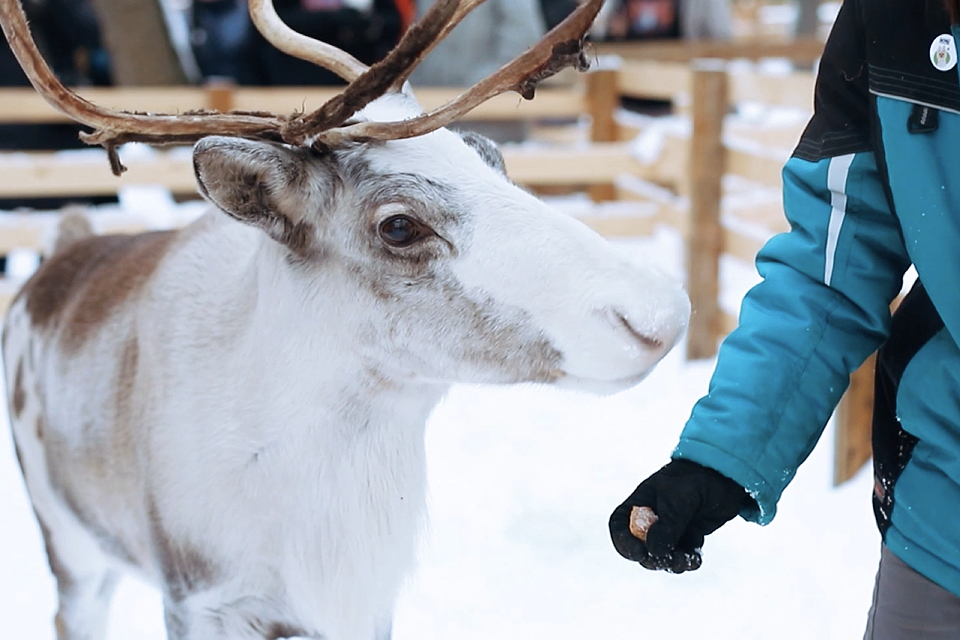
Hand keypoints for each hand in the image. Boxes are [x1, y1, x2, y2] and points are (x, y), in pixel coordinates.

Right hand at [609, 459, 749, 572]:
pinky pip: (683, 555)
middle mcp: (651, 517)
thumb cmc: (694, 479)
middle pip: (641, 547)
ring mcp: (670, 527)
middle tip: (668, 560)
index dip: (623, 543)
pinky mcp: (689, 534)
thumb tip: (653, 552)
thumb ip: (665, 527)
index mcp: (640, 503)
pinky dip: (689, 559)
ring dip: (673, 563)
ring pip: (663, 556)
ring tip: (686, 560)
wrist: (724, 475)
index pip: (620, 526)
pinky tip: (696, 557)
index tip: (638, 554)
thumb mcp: (677, 501)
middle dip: (653, 559)